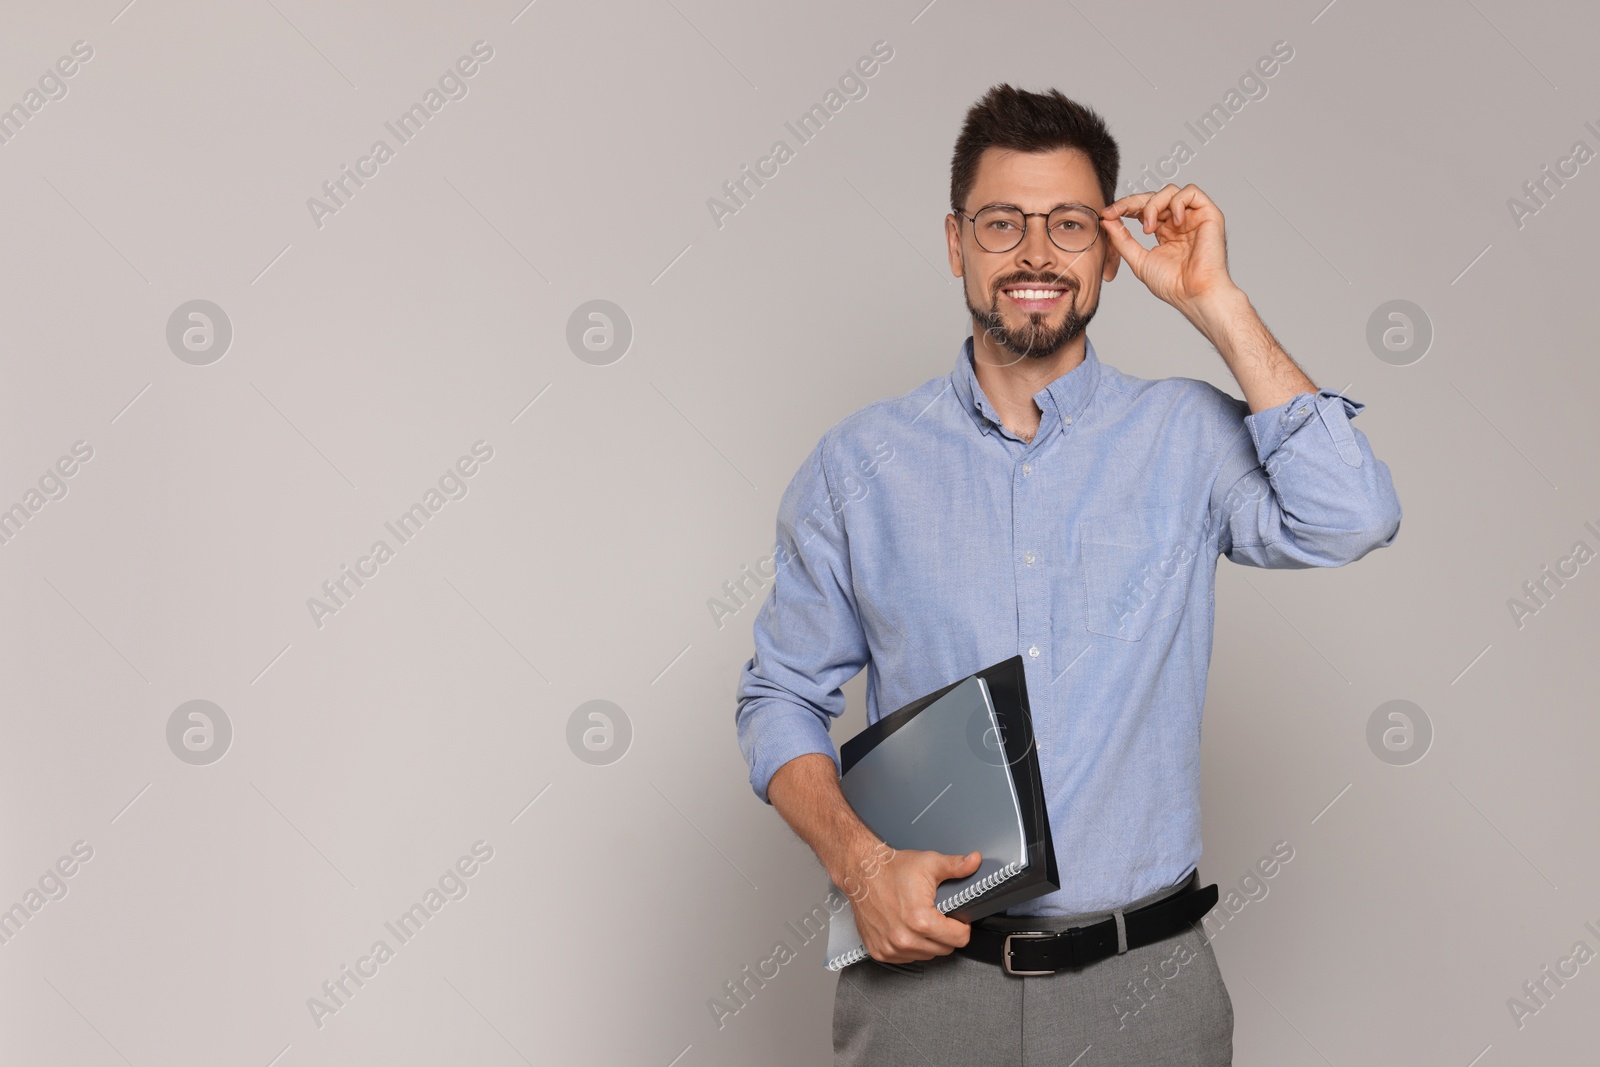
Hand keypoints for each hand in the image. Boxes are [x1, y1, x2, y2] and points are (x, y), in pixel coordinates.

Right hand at [845, 848, 979, 963]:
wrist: (862, 872)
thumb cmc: (892, 869)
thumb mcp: (929, 863)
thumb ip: (956, 866)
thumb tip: (975, 861)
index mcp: (920, 920)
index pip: (959, 939)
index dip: (962, 925)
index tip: (955, 917)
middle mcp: (904, 939)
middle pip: (945, 949)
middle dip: (946, 934)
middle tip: (937, 915)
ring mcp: (891, 948)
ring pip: (927, 955)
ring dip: (928, 942)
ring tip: (920, 920)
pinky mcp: (880, 952)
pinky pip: (907, 958)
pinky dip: (911, 946)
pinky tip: (906, 928)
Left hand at [1099, 183, 1238, 319]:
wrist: (1194, 294)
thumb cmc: (1172, 284)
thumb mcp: (1138, 260)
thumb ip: (1122, 239)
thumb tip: (1106, 220)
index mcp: (1164, 231)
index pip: (1142, 210)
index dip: (1124, 208)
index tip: (1107, 214)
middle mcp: (1179, 221)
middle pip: (1153, 197)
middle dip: (1131, 202)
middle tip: (1116, 212)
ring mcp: (1193, 217)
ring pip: (1169, 191)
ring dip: (1153, 205)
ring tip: (1149, 228)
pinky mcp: (1209, 213)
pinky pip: (1191, 192)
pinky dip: (1177, 202)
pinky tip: (1173, 222)